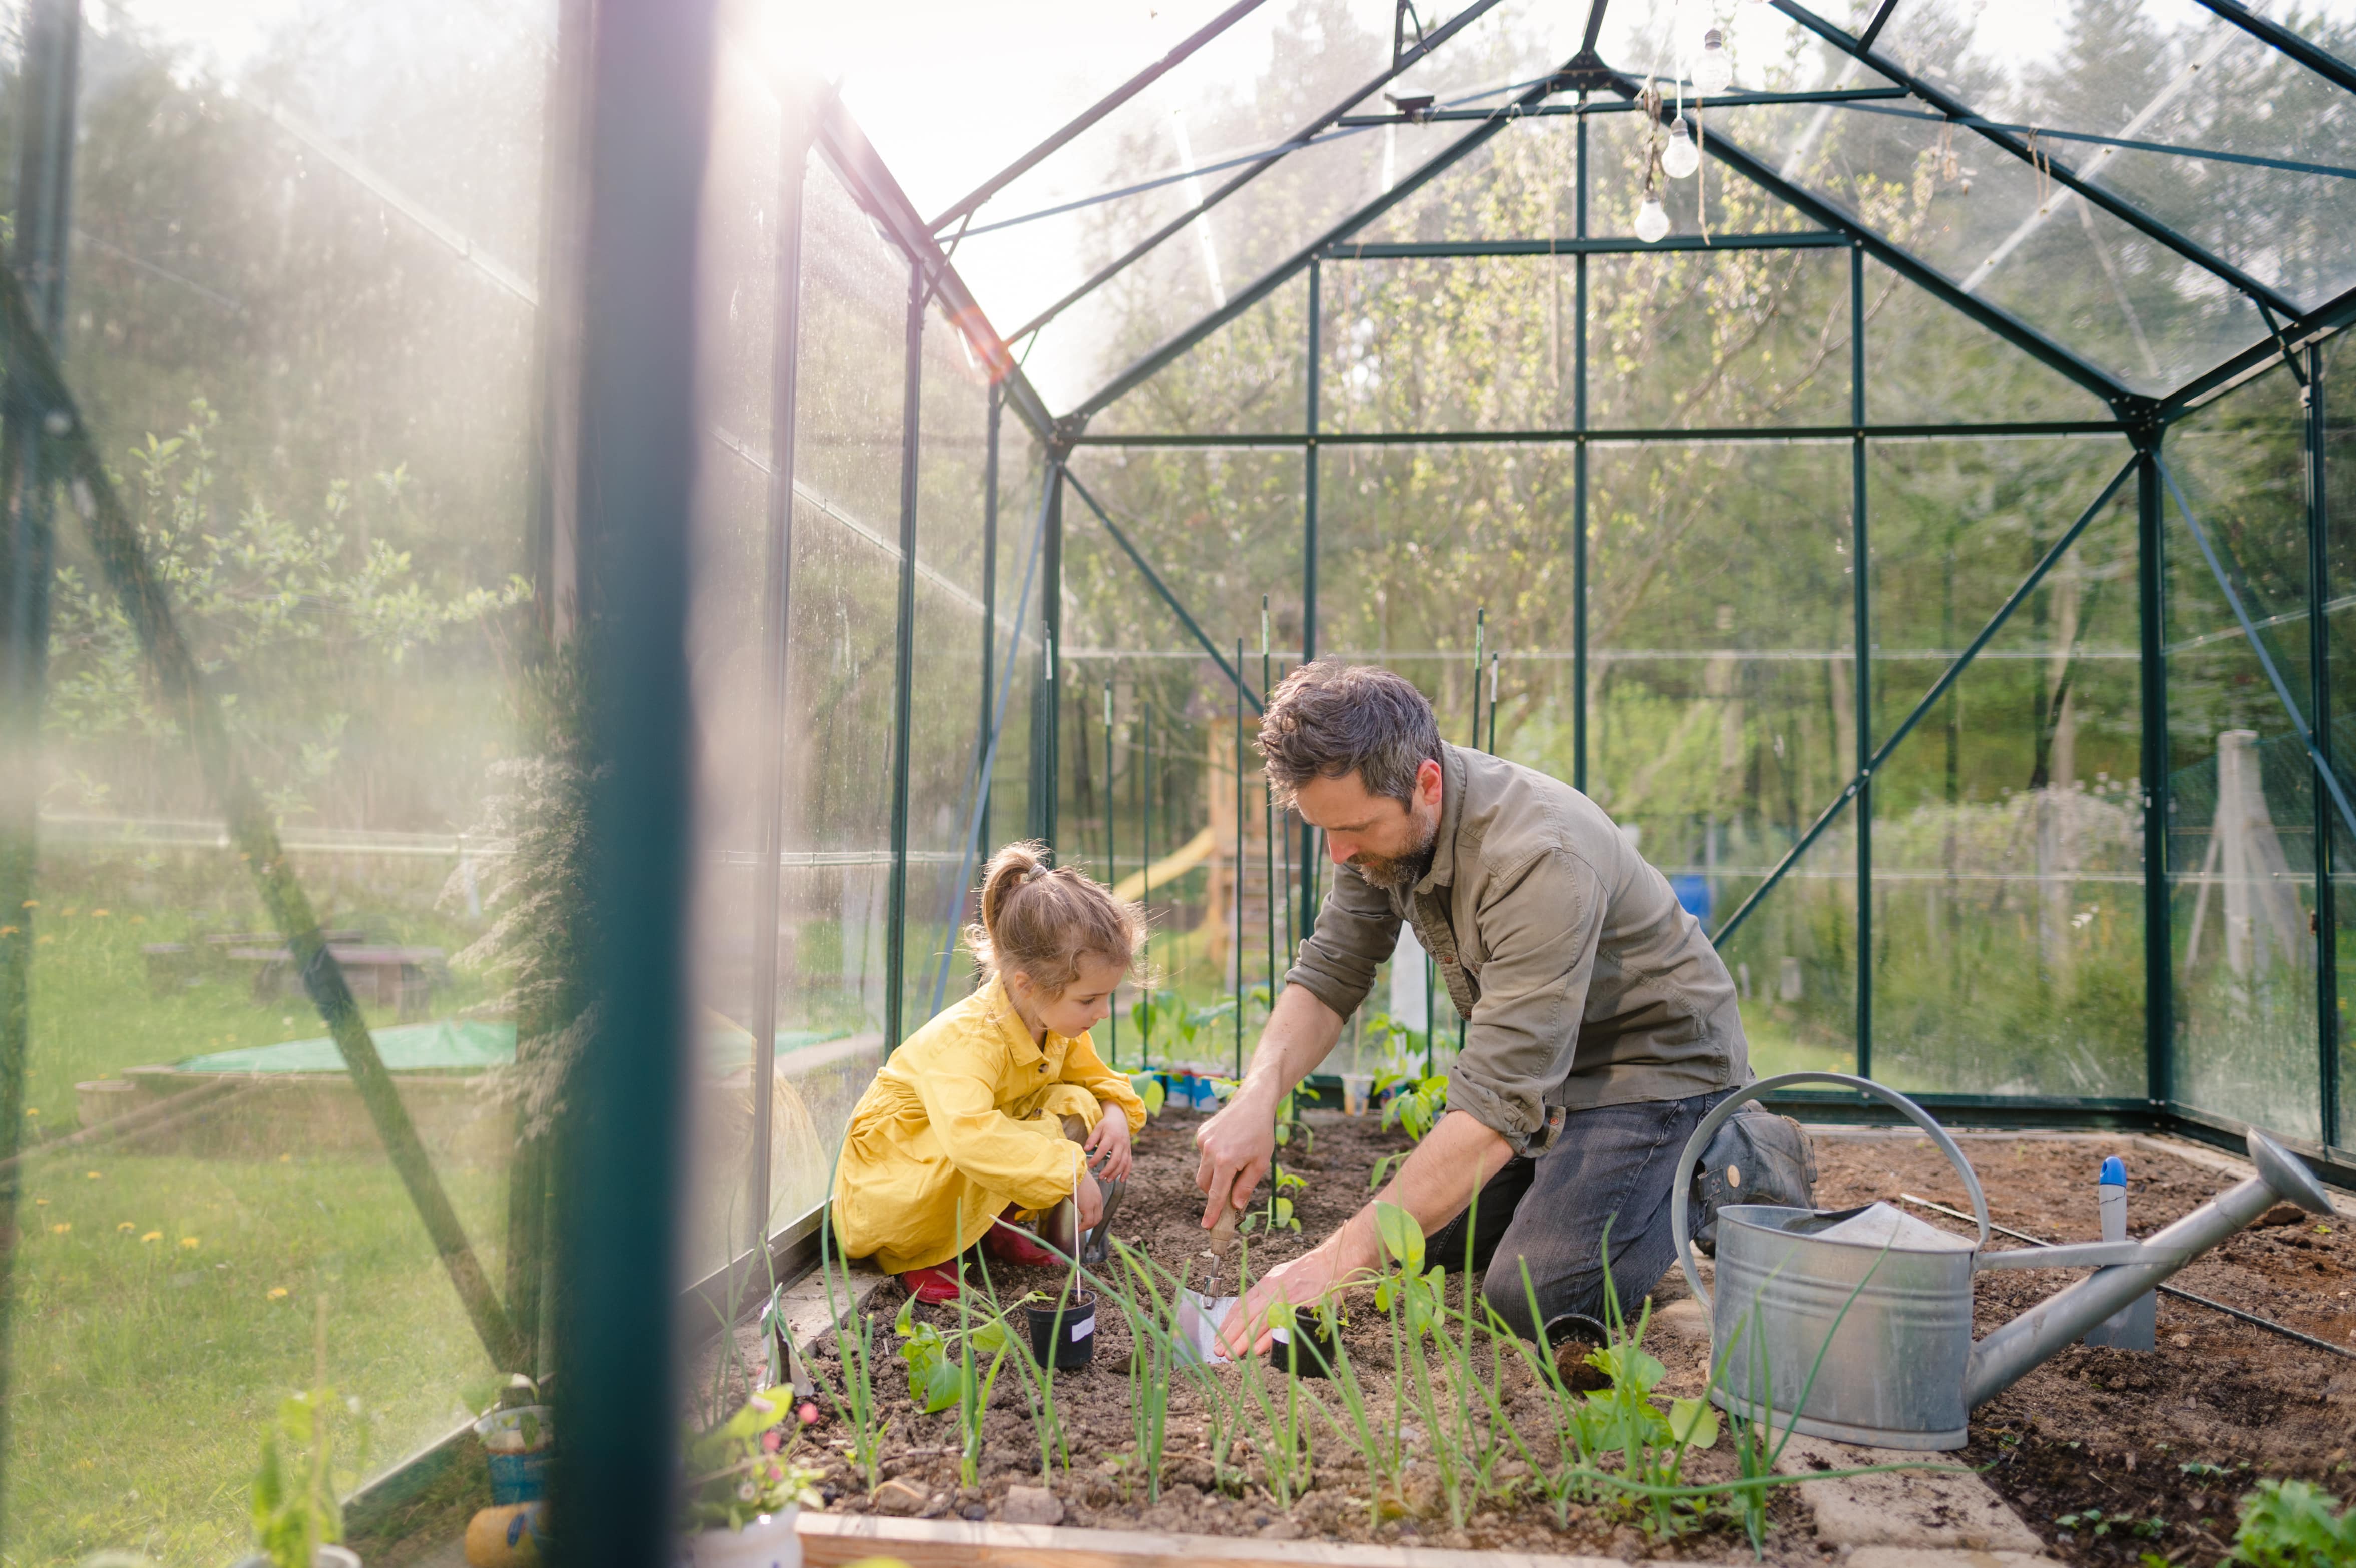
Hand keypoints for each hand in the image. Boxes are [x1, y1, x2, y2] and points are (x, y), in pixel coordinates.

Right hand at [1076, 1171, 1104, 1232]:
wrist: (1071, 1172)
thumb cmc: (1072, 1176)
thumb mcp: (1080, 1185)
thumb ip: (1081, 1194)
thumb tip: (1076, 1199)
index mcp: (1096, 1193)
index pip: (1098, 1209)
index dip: (1092, 1217)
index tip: (1085, 1221)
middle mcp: (1098, 1198)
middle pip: (1098, 1217)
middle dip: (1091, 1224)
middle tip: (1082, 1227)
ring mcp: (1094, 1203)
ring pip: (1094, 1221)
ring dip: (1087, 1227)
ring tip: (1079, 1228)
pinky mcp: (1088, 1207)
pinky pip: (1088, 1222)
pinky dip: (1083, 1227)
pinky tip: (1078, 1228)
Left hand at [1085, 1105, 1133, 1180]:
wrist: (1120, 1119)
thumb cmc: (1106, 1125)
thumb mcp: (1097, 1129)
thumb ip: (1091, 1139)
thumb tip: (1085, 1149)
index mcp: (1111, 1136)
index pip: (1103, 1149)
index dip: (1097, 1159)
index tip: (1090, 1166)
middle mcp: (1120, 1143)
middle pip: (1116, 1159)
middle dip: (1108, 1170)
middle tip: (1100, 1177)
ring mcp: (1126, 1148)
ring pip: (1124, 1163)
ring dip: (1116, 1173)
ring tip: (1108, 1180)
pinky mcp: (1129, 1151)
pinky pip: (1129, 1163)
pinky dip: (1126, 1172)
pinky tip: (1121, 1180)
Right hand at [1194, 1083, 1275, 1229]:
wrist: (1252, 1103)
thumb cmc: (1261, 1133)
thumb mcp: (1260, 1163)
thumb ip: (1246, 1186)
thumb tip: (1235, 1205)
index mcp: (1225, 1161)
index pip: (1215, 1194)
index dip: (1211, 1212)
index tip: (1207, 1225)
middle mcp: (1209, 1151)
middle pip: (1204, 1184)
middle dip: (1214, 1192)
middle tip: (1231, 1191)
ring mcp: (1202, 1141)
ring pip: (1203, 1170)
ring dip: (1214, 1174)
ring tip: (1235, 1161)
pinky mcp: (1200, 1134)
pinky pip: (1203, 1155)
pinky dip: (1213, 1159)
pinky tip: (1228, 1147)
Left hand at [1214, 1242, 1361, 1358]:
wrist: (1334, 1262)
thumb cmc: (1309, 1271)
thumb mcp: (1281, 1275)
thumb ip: (1267, 1292)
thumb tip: (1253, 1310)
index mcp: (1267, 1283)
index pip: (1241, 1305)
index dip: (1228, 1323)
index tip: (1218, 1336)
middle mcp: (1272, 1291)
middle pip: (1245, 1317)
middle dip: (1230, 1336)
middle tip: (1219, 1351)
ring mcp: (1285, 1301)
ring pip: (1258, 1324)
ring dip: (1243, 1342)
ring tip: (1231, 1355)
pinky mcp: (1300, 1310)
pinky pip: (1279, 1329)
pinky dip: (1266, 1341)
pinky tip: (1255, 1352)